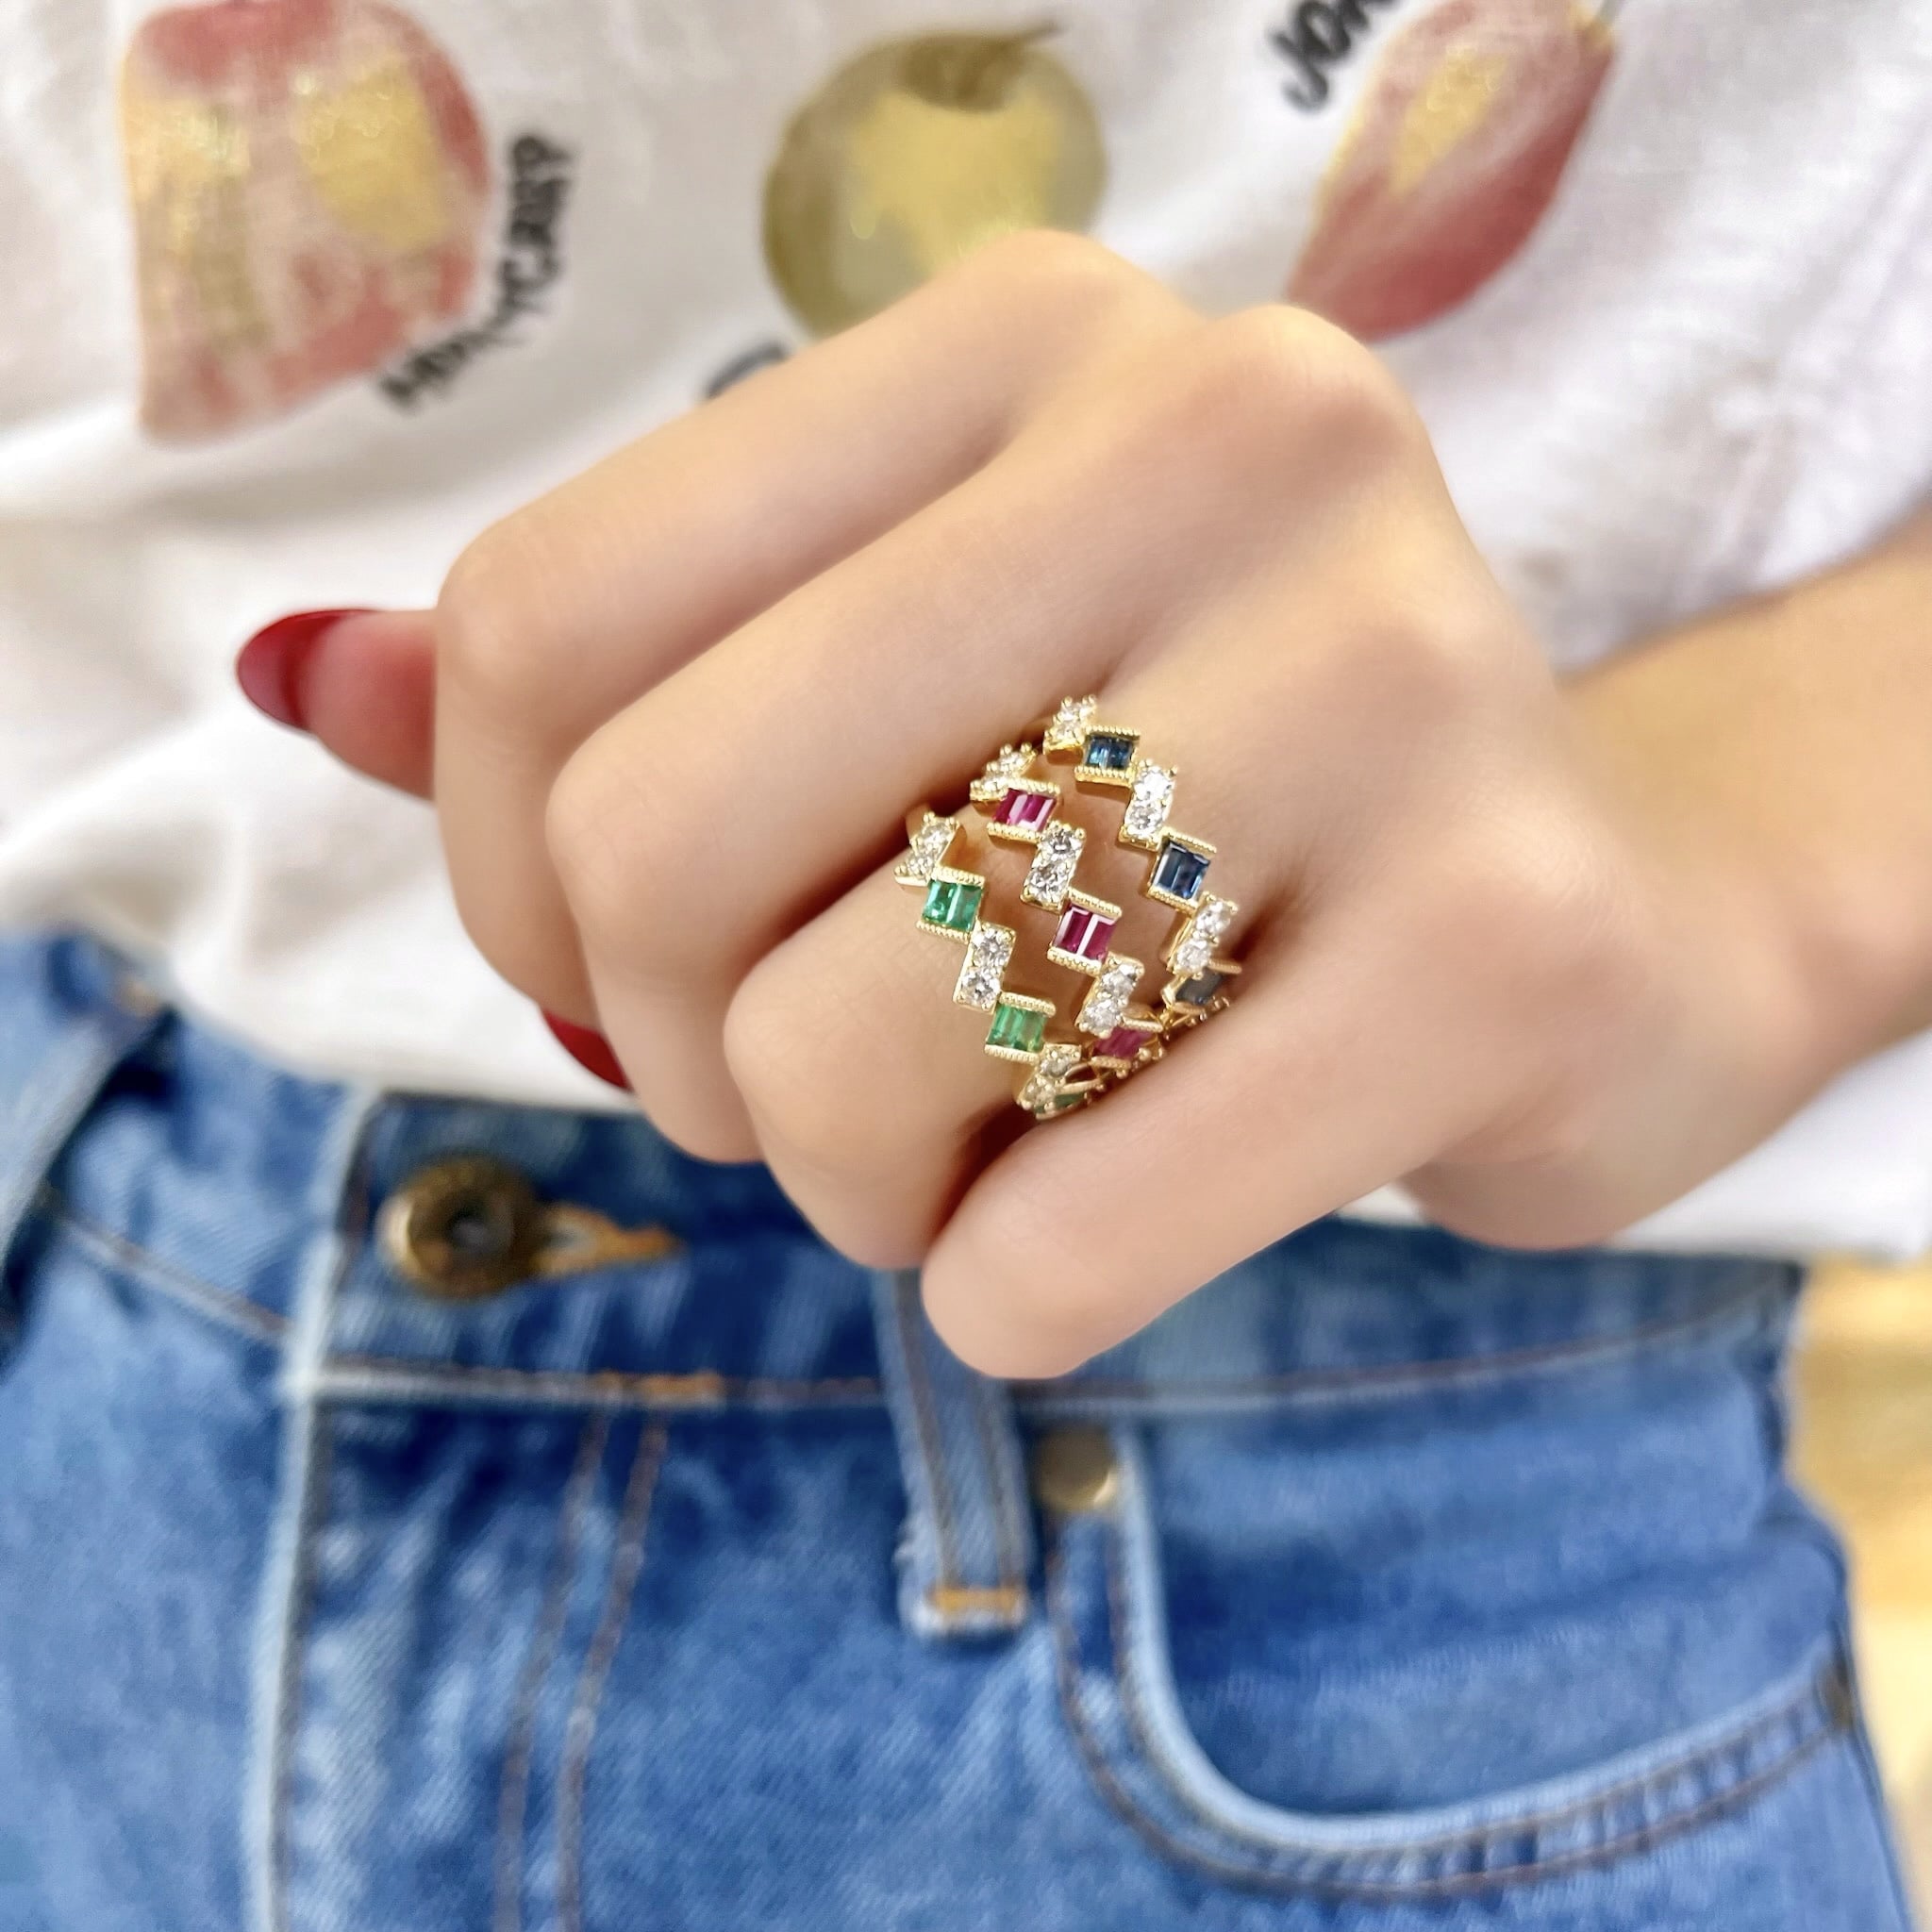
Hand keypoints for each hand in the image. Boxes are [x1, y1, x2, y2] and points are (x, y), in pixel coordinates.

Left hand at [262, 232, 1817, 1375]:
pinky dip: (1009, 1294)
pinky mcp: (1508, 945)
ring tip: (990, 1136)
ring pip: (843, 1055)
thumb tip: (293, 682)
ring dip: (857, 1184)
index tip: (629, 963)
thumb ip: (617, 670)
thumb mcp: (918, 665)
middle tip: (822, 1082)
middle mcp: (1227, 437)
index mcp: (1035, 342)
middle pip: (661, 840)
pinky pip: (1059, 1242)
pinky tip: (1098, 1227)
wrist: (1610, 915)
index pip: (546, 621)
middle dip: (684, 1054)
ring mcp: (1397, 673)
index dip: (511, 868)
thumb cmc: (1209, 809)